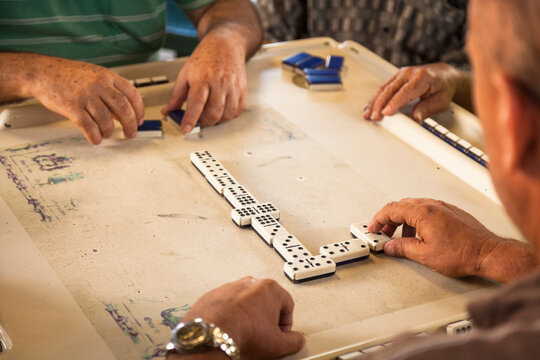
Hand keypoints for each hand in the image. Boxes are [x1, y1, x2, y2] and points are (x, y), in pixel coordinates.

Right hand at [26, 55, 143, 143]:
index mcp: (106, 75)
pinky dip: (95, 136)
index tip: (140, 120)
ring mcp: (85, 95)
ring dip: (109, 131)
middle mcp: (98, 84)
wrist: (42, 72)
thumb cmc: (68, 75)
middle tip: (131, 133)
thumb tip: (123, 113)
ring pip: (107, 120)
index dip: (139, 110)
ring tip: (107, 134)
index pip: (132, 94)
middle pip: (123, 108)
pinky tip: (96, 138)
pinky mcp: (72, 107)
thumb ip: (110, 91)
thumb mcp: (94, 76)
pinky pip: (89, 127)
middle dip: (130, 124)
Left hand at [161, 31, 246, 132]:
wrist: (225, 45)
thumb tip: (168, 111)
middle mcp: (219, 83)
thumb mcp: (185, 74)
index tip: (186, 129)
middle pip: (213, 113)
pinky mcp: (242, 90)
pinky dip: (229, 116)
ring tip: (210, 116)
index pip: (196, 103)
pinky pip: (237, 111)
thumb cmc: (205, 58)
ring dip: (217, 121)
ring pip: (227, 115)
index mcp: (202, 78)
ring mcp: (232, 87)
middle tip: (198, 122)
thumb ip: (177, 96)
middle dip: (204, 123)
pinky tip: (222, 111)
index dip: (191, 118)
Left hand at [180, 277, 304, 359]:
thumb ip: (294, 341)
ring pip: (246, 302)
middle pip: (266, 301)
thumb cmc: (242, 333)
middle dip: (266, 318)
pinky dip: (230, 315)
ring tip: (245, 333)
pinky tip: (230, 329)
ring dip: (248, 315)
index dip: (286, 324)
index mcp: (270, 288)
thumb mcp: (278, 344)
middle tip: (263, 334)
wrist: (211, 336)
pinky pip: (227, 305)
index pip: (288, 305)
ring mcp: (230, 287)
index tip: (280, 334)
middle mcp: (250, 282)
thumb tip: (297, 340)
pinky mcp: (214, 295)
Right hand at [364, 63, 467, 121]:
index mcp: (422, 78)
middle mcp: (409, 73)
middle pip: (390, 89)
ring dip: (374, 102)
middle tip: (374, 117)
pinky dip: (375, 98)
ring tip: (368, 114)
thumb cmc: (443, 88)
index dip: (394, 103)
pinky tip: (370, 107)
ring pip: (384, 88)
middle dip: (380, 104)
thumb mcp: (441, 101)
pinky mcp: (396, 78)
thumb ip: (428, 108)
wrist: (444, 75)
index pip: (405, 91)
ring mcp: (401, 74)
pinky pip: (383, 88)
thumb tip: (416, 117)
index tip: (386, 113)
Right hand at [367, 198, 504, 277]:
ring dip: (403, 220)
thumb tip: (390, 246)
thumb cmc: (463, 253)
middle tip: (383, 233)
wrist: (488, 253)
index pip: (391, 209)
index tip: (373, 228)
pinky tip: (419, 235)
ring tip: (401, 238)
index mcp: (422, 213)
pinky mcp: (450, 212)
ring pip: (413, 207)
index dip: (378, 219)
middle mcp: (432, 205)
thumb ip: (402, 248)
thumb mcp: (424, 255)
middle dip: (388, 220)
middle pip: (401, 206)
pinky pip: (426, 210)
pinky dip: (416, 220)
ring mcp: (442, 207)